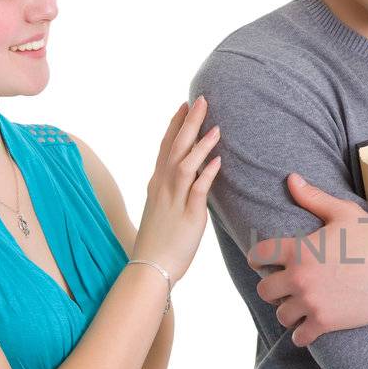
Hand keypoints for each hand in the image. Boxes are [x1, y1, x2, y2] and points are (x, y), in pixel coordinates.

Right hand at [132, 97, 222, 281]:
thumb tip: (188, 177)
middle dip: (189, 123)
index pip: (166, 147)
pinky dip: (206, 173)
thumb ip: (173, 190)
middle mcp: (163, 187)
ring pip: (185, 165)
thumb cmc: (158, 240)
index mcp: (157, 183)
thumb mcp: (162, 208)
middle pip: (175, 148)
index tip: (185, 105)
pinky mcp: (188, 216)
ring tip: (215, 127)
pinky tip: (217, 161)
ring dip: (200, 145)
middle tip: (202, 100)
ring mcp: (174, 200)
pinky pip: (198, 190)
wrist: (150, 267)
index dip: (176, 125)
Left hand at [246, 174, 367, 346]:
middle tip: (284, 286)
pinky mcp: (325, 322)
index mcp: (299, 250)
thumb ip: (313, 198)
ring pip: (281, 314)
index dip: (257, 257)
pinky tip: (307, 328)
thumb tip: (291, 178)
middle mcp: (299, 278)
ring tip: (298, 306)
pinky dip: (301, 334)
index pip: (258, 255)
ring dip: (287, 310)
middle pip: (264, 290)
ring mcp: (311, 302)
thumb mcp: (344, 212)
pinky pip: (299, 336)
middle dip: (272, 287)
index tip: (261, 261)